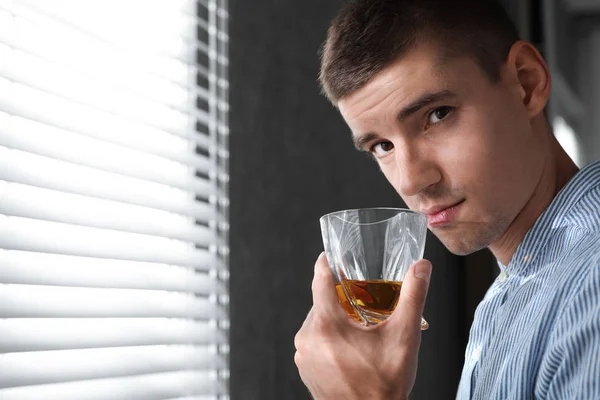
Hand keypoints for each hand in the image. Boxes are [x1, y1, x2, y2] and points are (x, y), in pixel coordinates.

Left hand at [294, 253, 431, 399]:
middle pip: (322, 303)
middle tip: (364, 306)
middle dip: (341, 301)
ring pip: (318, 323)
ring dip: (335, 321)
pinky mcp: (304, 369)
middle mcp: (308, 337)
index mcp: (327, 324)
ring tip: (360, 332)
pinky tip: (349, 350)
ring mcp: (303, 355)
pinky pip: (314, 342)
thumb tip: (422, 268)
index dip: (325, 263)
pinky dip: (328, 340)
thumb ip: (413, 296)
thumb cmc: (385, 384)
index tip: (328, 255)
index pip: (320, 280)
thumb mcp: (404, 337)